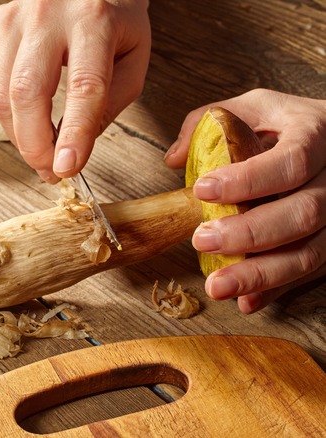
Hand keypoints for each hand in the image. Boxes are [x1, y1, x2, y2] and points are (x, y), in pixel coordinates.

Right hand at [0, 0, 150, 181]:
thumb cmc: (112, 20)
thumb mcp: (132, 58)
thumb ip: (107, 105)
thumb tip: (71, 150)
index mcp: (95, 20)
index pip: (84, 86)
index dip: (75, 134)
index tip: (68, 168)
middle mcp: (48, 14)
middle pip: (27, 92)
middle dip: (34, 144)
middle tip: (49, 170)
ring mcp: (13, 18)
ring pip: (1, 95)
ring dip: (20, 135)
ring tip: (41, 147)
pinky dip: (6, 112)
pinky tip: (26, 115)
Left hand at [165, 89, 325, 313]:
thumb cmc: (290, 125)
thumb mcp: (255, 107)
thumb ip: (211, 122)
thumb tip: (174, 159)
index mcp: (318, 133)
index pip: (291, 161)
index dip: (247, 180)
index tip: (202, 190)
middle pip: (303, 213)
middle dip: (249, 233)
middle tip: (200, 240)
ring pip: (311, 252)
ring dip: (260, 274)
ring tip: (216, 286)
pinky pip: (312, 272)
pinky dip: (276, 290)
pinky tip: (246, 301)